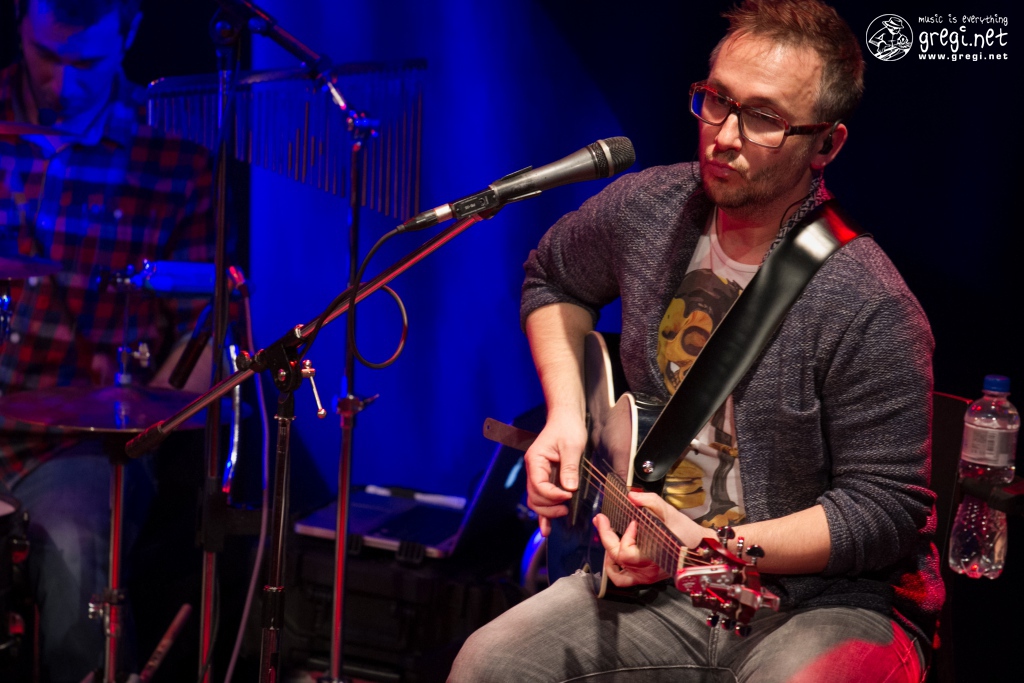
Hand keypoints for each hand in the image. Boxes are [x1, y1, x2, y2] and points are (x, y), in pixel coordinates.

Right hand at [524, 410, 587, 535]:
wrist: (566, 418)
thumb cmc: (567, 427)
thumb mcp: (572, 445)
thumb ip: (569, 467)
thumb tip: (569, 488)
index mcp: (536, 460)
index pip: (538, 485)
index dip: (552, 495)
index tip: (568, 496)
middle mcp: (534, 469)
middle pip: (534, 496)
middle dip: (549, 506)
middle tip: (566, 509)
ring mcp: (538, 474)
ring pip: (536, 500)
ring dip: (547, 511)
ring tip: (562, 514)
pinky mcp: (546, 478)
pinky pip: (542, 498)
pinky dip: (544, 512)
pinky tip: (546, 527)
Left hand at [594, 491, 714, 586]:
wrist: (699, 549)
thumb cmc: (685, 532)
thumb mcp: (669, 512)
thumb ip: (650, 501)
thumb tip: (631, 496)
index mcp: (654, 554)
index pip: (627, 552)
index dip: (626, 536)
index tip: (634, 521)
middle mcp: (647, 568)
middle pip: (618, 556)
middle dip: (606, 535)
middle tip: (601, 519)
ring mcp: (645, 575)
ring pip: (617, 568)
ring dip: (608, 550)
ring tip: (606, 534)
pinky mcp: (644, 578)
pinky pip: (622, 580)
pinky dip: (612, 570)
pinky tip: (611, 557)